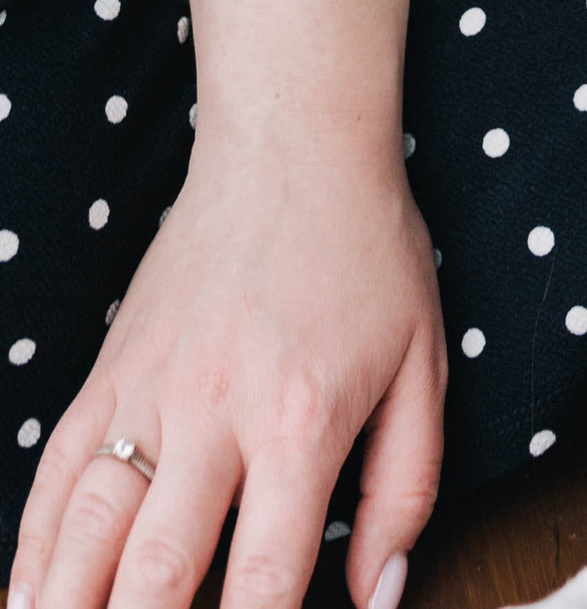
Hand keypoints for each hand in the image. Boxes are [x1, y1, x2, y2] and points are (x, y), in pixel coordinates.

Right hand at [13, 0, 442, 608]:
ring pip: (86, 531)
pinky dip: (31, 551)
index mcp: (300, 421)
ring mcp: (148, 393)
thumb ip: (405, 491)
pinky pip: (53, 476)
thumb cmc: (368, 256)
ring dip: (68, 606)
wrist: (295, 145)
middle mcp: (214, 413)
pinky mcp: (108, 373)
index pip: (263, 580)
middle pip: (155, 572)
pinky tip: (23, 601)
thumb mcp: (424, 366)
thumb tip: (376, 597)